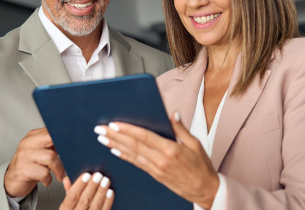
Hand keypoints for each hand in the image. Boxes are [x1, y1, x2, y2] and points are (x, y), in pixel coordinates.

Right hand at [4, 128, 65, 196]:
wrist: (13, 181)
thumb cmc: (30, 166)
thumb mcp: (41, 152)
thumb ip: (52, 145)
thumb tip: (71, 143)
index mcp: (33, 136)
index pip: (51, 129)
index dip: (63, 136)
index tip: (72, 145)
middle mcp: (27, 143)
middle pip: (50, 137)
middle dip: (63, 149)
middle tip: (68, 160)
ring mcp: (24, 155)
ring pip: (50, 157)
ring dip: (58, 169)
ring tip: (59, 175)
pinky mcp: (23, 169)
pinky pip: (44, 173)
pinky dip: (49, 179)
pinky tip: (46, 180)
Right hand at [60, 172, 113, 209]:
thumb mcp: (67, 207)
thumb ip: (68, 193)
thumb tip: (68, 179)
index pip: (71, 197)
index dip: (79, 185)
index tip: (86, 175)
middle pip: (84, 200)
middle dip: (92, 187)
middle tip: (98, 175)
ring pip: (95, 206)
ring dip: (101, 192)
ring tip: (106, 181)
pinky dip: (108, 202)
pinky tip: (110, 193)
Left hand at [94, 111, 218, 208]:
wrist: (205, 191)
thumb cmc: (202, 167)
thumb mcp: (195, 144)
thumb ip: (181, 128)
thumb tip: (173, 113)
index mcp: (170, 150)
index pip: (144, 137)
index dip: (127, 130)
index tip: (114, 124)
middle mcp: (160, 160)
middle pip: (133, 145)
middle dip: (114, 136)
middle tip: (100, 129)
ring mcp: (156, 169)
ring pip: (131, 154)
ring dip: (115, 145)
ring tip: (102, 138)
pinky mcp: (154, 175)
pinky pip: (136, 163)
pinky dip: (124, 156)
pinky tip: (115, 151)